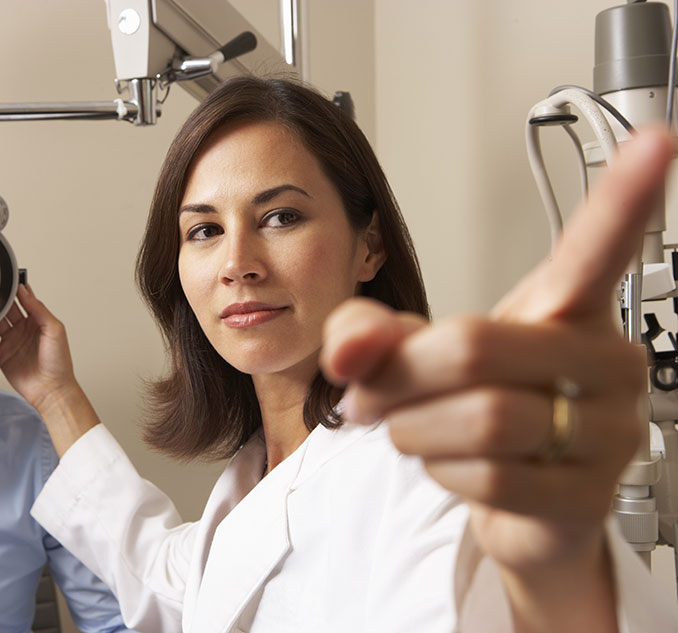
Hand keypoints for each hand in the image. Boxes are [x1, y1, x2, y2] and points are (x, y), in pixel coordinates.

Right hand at [0, 285, 99, 455]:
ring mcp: (12, 341)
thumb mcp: (55, 329)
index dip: (16, 290)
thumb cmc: (59, 362)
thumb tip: (26, 292)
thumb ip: (39, 310)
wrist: (51, 389)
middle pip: (7, 309)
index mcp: (38, 321)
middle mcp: (24, 330)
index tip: (6, 279)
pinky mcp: (2, 354)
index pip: (25, 299)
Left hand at [321, 128, 673, 629]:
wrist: (516, 497)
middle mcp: (602, 361)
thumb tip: (347, 353)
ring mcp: (607, 431)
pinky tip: (453, 467)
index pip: (597, 249)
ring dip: (415, 430)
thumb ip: (368, 334)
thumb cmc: (475, 403)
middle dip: (399, 376)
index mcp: (564, 307)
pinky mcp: (589, 495)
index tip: (655, 141)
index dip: (624, 197)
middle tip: (369, 394)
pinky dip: (444, 475)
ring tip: (415, 430)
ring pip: (480, 420)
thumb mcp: (413, 356)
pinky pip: (491, 480)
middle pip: (475, 347)